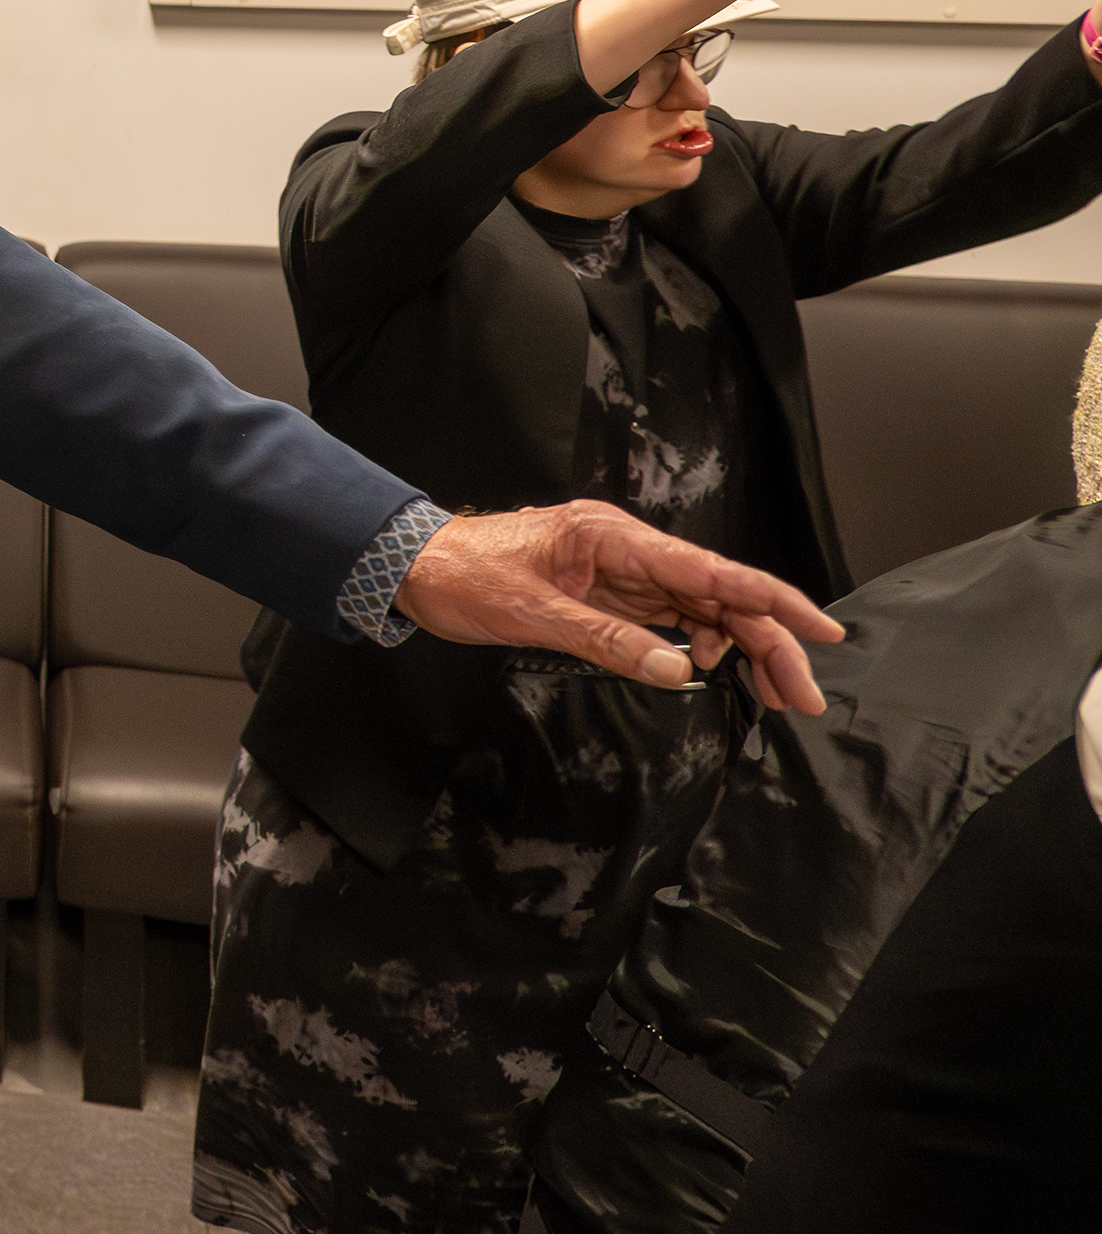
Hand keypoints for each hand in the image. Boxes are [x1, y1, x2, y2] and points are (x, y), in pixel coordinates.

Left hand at [397, 499, 843, 711]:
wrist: (412, 566)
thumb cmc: (463, 577)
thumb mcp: (534, 614)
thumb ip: (609, 642)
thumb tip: (681, 671)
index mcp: (614, 537)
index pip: (712, 570)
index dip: (773, 601)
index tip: (822, 630)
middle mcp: (626, 548)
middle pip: (718, 593)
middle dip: (767, 641)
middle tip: (803, 696)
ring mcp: (618, 569)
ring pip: (700, 607)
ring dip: (739, 647)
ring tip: (772, 694)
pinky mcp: (605, 591)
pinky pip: (667, 616)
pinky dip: (695, 643)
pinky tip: (706, 668)